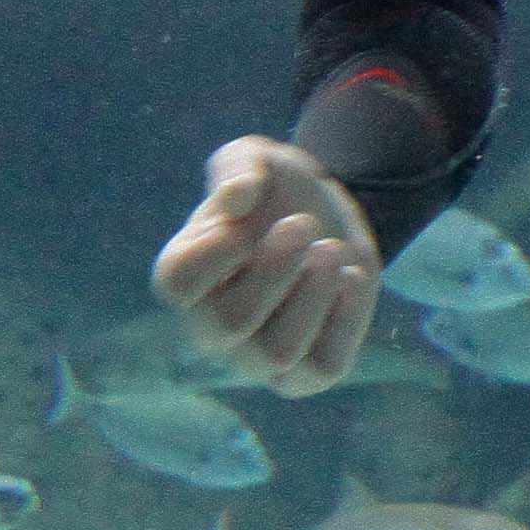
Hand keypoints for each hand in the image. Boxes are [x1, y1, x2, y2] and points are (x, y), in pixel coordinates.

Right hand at [154, 136, 381, 396]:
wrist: (327, 216)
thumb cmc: (274, 190)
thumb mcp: (254, 159)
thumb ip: (239, 168)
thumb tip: (237, 197)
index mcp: (186, 273)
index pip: (177, 283)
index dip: (211, 254)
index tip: (240, 222)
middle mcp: (213, 325)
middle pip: (231, 323)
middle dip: (274, 271)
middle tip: (302, 224)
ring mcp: (257, 355)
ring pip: (277, 353)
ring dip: (312, 297)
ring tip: (331, 250)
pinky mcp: (306, 371)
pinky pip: (322, 367)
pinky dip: (343, 320)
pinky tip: (352, 277)